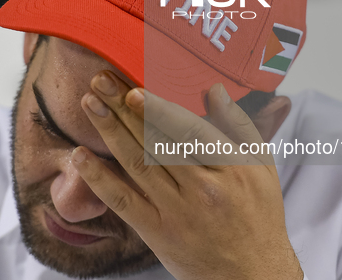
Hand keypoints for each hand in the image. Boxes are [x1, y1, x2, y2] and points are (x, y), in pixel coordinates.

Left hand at [73, 70, 302, 279]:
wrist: (252, 274)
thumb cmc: (258, 215)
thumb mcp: (261, 166)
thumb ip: (238, 125)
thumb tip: (214, 89)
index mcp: (231, 168)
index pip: (189, 132)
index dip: (159, 110)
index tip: (133, 90)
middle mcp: (204, 189)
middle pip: (157, 142)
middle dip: (125, 110)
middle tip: (101, 82)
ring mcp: (178, 212)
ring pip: (138, 165)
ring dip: (110, 132)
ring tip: (90, 104)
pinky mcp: (157, 233)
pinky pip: (124, 203)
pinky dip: (99, 179)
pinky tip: (80, 156)